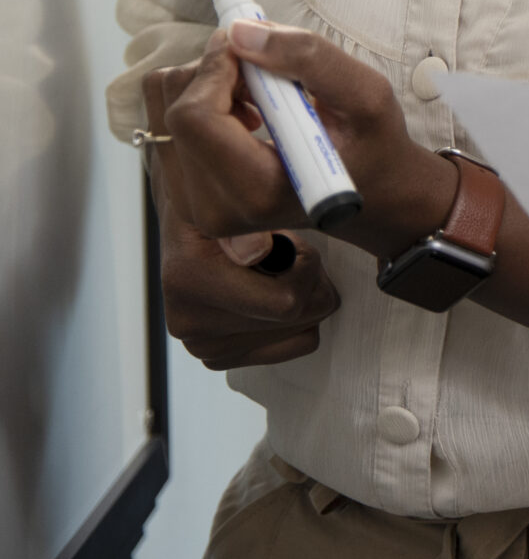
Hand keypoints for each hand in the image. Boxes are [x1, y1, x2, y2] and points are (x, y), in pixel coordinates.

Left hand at [142, 23, 453, 259]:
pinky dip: (200, 103)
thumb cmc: (374, 147)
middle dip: (216, 74)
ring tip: (256, 96)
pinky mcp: (185, 196)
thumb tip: (239, 32)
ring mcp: (194, 207)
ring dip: (207, 86)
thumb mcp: (368, 96)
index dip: (217, 68)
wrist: (373, 193)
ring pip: (162, 113)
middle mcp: (214, 208)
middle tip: (266, 73)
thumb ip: (310, 59)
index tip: (252, 47)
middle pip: (174, 111)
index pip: (195, 118)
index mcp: (257, 192)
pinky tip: (241, 114)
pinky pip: (164, 127)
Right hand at [158, 204, 339, 368]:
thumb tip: (258, 252)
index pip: (287, 302)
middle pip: (299, 318)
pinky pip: (294, 345)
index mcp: (190, 281)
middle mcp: (190, 323)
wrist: (190, 225)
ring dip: (303, 298)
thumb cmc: (218, 208)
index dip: (306, 266)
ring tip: (276, 272)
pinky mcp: (221, 357)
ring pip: (302, 332)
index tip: (292, 242)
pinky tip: (274, 294)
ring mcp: (204, 346)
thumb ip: (244, 227)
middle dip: (308, 281)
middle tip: (289, 255)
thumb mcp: (228, 201)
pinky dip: (298, 320)